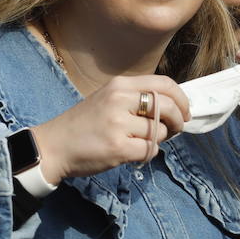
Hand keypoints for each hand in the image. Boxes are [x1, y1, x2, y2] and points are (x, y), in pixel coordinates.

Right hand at [31, 76, 190, 183]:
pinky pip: (150, 150)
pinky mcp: (118, 147)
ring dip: (156, 140)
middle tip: (175, 130)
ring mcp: (119, 124)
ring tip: (138, 142)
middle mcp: (119, 100)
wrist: (54, 146)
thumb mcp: (107, 99)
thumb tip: (173, 107)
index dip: (182, 98)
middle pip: (168, 106)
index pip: (164, 84)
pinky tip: (132, 153)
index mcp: (119, 85)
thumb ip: (135, 99)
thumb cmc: (83, 124)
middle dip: (178, 120)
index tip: (185, 111)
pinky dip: (146, 154)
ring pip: (159, 132)